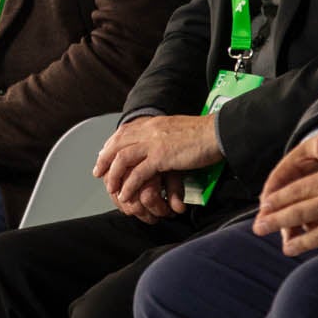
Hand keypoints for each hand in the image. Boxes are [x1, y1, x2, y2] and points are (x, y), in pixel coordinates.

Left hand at [93, 115, 220, 216]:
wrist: (219, 132)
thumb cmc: (205, 134)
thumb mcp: (178, 129)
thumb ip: (165, 134)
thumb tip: (161, 142)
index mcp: (154, 122)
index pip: (125, 131)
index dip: (111, 144)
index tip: (104, 155)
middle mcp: (150, 129)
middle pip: (118, 143)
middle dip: (105, 159)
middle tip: (98, 172)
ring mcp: (154, 142)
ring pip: (123, 158)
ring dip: (114, 175)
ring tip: (111, 188)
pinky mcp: (161, 156)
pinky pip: (138, 173)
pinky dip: (129, 185)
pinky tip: (126, 195)